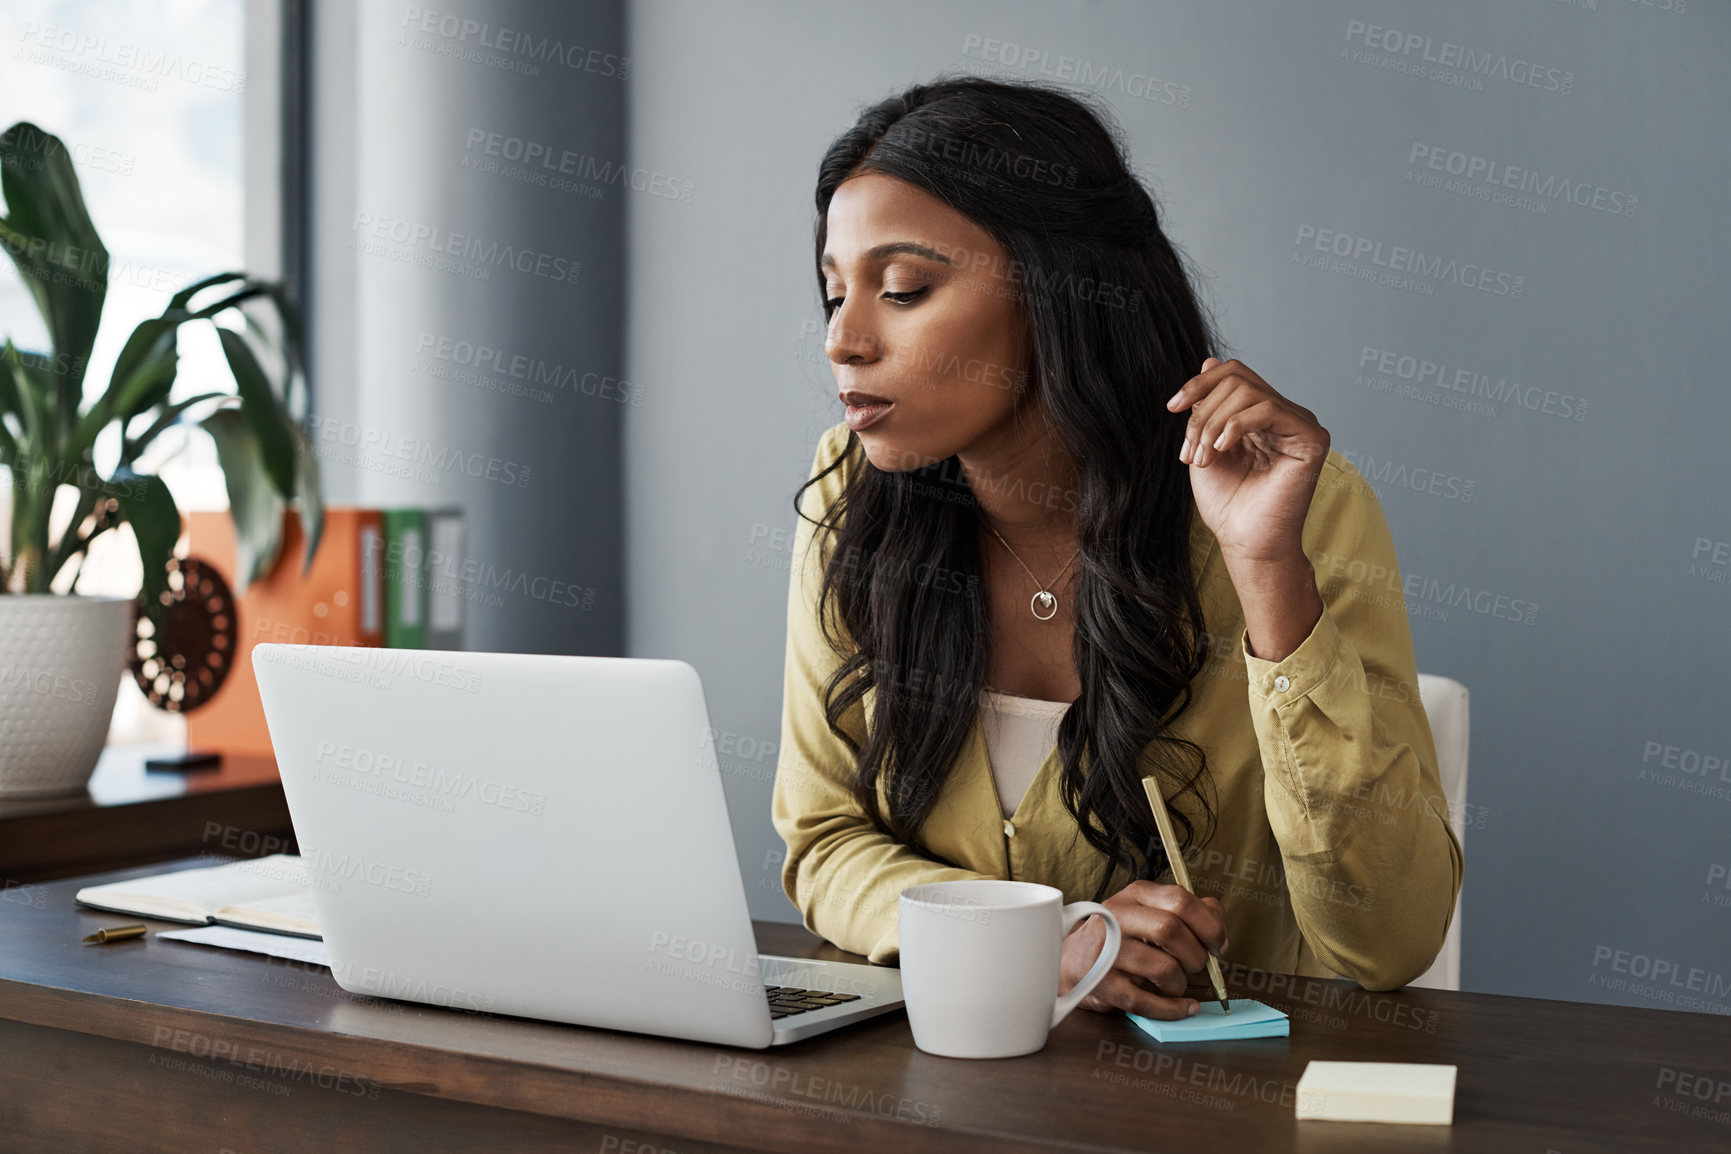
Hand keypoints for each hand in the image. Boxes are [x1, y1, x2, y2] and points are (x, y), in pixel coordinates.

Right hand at [1059, 880, 1227, 1019]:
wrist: (1072, 961)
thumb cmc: (1122, 937)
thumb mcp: (1150, 912)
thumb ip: (1187, 910)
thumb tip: (1217, 921)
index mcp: (1136, 896)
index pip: (1181, 900)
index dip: (1209, 925)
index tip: (1218, 945)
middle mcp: (1118, 918)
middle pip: (1171, 930)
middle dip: (1195, 955)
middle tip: (1196, 965)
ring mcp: (1108, 952)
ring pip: (1163, 968)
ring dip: (1180, 982)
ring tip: (1175, 983)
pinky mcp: (1103, 985)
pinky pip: (1147, 1003)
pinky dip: (1173, 1009)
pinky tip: (1184, 1007)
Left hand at [1168, 358, 1329, 565]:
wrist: (1246, 543)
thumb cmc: (1228, 504)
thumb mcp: (1204, 445)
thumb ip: (1206, 407)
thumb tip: (1209, 360)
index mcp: (1260, 415)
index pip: (1232, 375)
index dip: (1199, 383)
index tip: (1172, 407)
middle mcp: (1283, 415)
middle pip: (1237, 378)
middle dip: (1203, 412)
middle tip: (1190, 453)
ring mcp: (1300, 424)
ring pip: (1248, 392)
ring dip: (1213, 424)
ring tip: (1202, 459)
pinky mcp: (1312, 438)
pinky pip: (1269, 408)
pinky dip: (1236, 425)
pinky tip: (1223, 450)